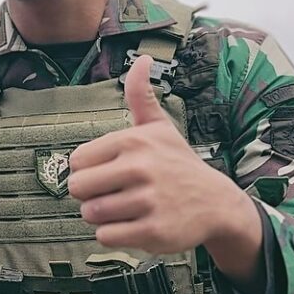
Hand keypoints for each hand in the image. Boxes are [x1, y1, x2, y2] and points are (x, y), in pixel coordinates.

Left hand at [68, 56, 261, 266]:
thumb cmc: (177, 163)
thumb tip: (143, 58)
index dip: (88, 170)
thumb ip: (141, 96)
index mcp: (133, 141)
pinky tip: (133, 224)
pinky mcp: (152, 231)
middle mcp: (140, 168)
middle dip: (90, 195)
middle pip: (78, 188)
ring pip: (90, 214)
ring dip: (102, 215)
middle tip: (113, 193)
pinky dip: (113, 234)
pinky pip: (105, 236)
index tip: (108, 172)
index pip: (77, 161)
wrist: (217, 203)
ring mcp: (147, 201)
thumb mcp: (160, 127)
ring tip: (125, 208)